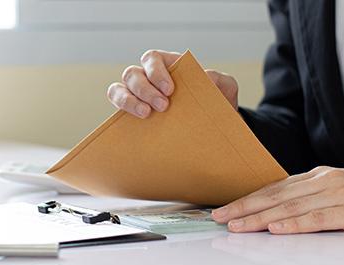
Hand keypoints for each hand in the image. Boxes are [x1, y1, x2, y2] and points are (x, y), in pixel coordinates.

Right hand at [106, 50, 239, 117]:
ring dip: (128, 100)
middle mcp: (148, 78)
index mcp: (168, 66)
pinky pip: (118, 108)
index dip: (156, 71)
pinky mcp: (132, 114)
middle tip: (163, 106)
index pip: (152, 59)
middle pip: (132, 74)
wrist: (214, 127)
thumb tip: (205, 76)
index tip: (170, 89)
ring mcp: (137, 96)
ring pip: (118, 89)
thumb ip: (220, 79)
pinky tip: (137, 123)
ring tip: (146, 114)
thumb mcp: (225, 88)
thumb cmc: (217, 101)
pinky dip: (122, 112)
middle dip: (145, 89)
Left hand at [211, 159, 343, 233]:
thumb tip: (289, 213)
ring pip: (290, 208)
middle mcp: (325, 181)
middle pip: (275, 196)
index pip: (275, 188)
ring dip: (259, 218)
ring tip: (235, 226)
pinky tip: (277, 229)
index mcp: (322, 176)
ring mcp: (340, 195)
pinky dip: (295, 224)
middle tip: (217, 218)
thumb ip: (319, 198)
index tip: (225, 208)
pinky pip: (319, 219)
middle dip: (243, 208)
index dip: (248, 199)